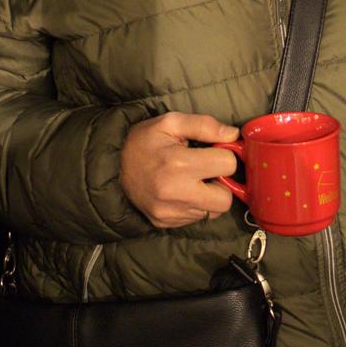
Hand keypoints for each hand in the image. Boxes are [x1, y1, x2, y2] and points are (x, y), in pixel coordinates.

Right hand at [118, 112, 239, 229]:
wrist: (112, 166)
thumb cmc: (144, 141)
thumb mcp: (170, 123)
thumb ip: (205, 125)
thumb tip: (233, 135)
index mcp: (179, 163)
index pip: (228, 165)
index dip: (224, 154)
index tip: (212, 151)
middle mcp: (176, 193)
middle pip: (225, 199)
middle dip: (221, 183)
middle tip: (206, 171)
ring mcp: (171, 212)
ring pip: (212, 212)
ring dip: (208, 196)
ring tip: (191, 181)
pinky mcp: (166, 223)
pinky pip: (196, 219)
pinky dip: (194, 205)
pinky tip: (180, 191)